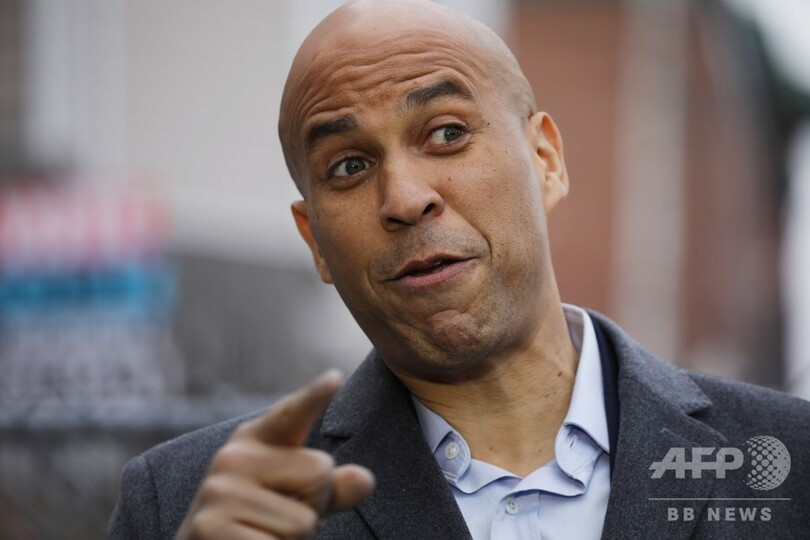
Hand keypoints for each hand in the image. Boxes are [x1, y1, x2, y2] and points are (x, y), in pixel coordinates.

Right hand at [176, 370, 374, 538]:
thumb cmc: (257, 524)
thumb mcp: (297, 500)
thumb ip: (330, 487)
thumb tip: (364, 479)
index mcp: (257, 440)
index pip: (291, 414)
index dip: (314, 396)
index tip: (335, 376)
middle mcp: (234, 457)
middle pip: (319, 472)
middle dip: (313, 507)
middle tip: (275, 520)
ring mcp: (218, 491)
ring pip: (303, 522)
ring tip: (259, 536)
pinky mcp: (209, 527)